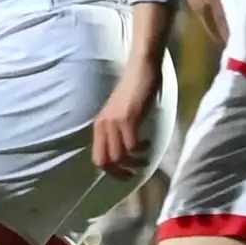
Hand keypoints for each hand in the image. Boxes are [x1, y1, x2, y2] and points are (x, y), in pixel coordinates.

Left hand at [91, 57, 163, 175]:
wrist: (141, 70)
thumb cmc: (134, 91)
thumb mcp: (119, 114)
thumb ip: (116, 130)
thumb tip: (122, 153)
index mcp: (99, 126)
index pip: (97, 159)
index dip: (111, 172)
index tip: (127, 174)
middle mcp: (103, 125)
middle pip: (105, 162)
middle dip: (121, 174)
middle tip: (135, 174)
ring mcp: (114, 122)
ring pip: (118, 157)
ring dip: (134, 163)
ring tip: (145, 157)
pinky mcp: (128, 118)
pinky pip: (132, 146)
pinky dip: (142, 150)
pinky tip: (148, 143)